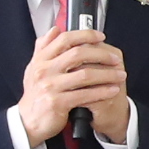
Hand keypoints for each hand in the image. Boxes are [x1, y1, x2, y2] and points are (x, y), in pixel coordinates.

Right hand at [19, 26, 126, 145]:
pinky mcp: (57, 102)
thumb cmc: (35, 94)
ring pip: (85, 75)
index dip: (85, 35)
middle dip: (101, 54)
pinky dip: (102, 91)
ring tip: (120, 75)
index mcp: (41, 59)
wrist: (27, 121)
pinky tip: (113, 90)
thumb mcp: (34, 67)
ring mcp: (50, 86)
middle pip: (78, 54)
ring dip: (107, 74)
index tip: (100, 36)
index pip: (65, 39)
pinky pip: (85, 95)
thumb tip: (55, 28)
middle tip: (115, 58)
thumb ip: (44, 47)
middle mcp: (44, 70)